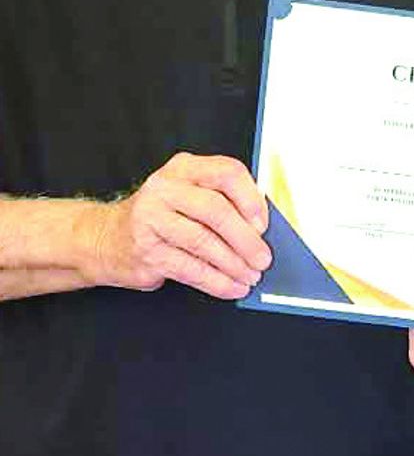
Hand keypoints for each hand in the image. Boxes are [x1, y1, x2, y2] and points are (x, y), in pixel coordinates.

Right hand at [83, 152, 270, 299]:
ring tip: (251, 276)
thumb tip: (261, 229)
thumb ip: (222, 199)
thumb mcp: (188, 194)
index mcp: (184, 168)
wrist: (106, 237)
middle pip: (216, 210)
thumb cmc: (162, 215)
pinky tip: (231, 287)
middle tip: (263, 258)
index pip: (226, 172)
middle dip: (245, 239)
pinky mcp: (147, 251)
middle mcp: (165, 189)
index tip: (264, 224)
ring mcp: (151, 219)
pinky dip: (216, 281)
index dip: (251, 199)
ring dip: (233, 264)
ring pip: (203, 242)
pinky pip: (190, 268)